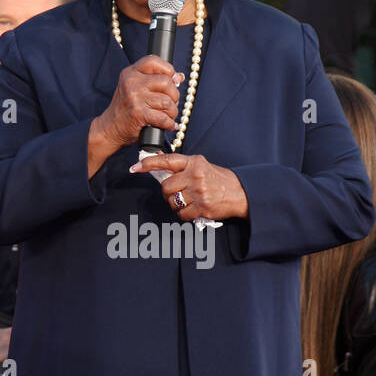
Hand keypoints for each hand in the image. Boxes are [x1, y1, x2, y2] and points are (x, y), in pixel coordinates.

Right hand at [93, 57, 183, 153]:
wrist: (110, 127)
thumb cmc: (126, 108)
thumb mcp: (135, 88)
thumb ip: (155, 80)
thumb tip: (179, 77)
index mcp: (131, 73)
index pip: (154, 61)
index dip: (168, 70)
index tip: (171, 81)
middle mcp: (131, 82)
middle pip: (166, 82)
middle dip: (174, 95)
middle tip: (170, 103)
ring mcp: (134, 98)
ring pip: (168, 102)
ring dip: (172, 112)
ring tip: (168, 116)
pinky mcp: (138, 114)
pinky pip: (164, 118)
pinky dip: (169, 124)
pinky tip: (168, 125)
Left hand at [130, 152, 247, 221]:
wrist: (240, 193)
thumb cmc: (219, 180)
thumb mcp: (202, 166)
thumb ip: (182, 167)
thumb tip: (160, 168)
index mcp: (194, 162)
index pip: (167, 160)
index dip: (149, 163)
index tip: (135, 167)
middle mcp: (195, 175)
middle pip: (166, 187)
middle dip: (168, 193)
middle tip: (178, 193)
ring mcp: (199, 192)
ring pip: (172, 201)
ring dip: (176, 204)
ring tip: (187, 201)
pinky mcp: (202, 207)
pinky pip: (181, 214)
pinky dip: (184, 214)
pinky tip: (193, 209)